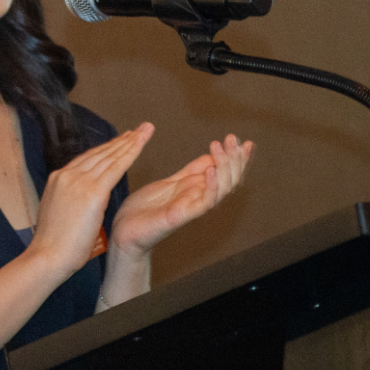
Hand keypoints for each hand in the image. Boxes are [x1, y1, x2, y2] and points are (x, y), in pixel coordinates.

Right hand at [26, 123, 153, 275]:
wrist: (47, 256)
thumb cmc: (53, 246)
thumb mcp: (57, 214)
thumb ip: (69, 200)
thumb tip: (78, 202)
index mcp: (58, 180)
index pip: (86, 159)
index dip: (105, 149)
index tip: (119, 142)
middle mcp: (68, 175)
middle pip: (99, 153)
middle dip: (120, 140)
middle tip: (137, 129)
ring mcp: (79, 181)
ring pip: (110, 156)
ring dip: (129, 142)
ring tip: (144, 131)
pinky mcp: (93, 192)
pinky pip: (116, 167)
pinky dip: (130, 153)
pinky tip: (140, 144)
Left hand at [108, 134, 252, 261]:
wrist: (125, 231)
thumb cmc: (146, 209)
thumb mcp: (171, 183)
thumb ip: (191, 172)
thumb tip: (211, 157)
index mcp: (197, 190)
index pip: (226, 173)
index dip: (237, 158)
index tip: (244, 141)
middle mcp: (200, 199)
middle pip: (229, 180)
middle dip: (234, 158)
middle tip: (233, 138)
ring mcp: (193, 208)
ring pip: (222, 189)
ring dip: (225, 167)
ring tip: (220, 146)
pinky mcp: (182, 216)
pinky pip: (204, 203)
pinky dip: (212, 186)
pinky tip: (211, 170)